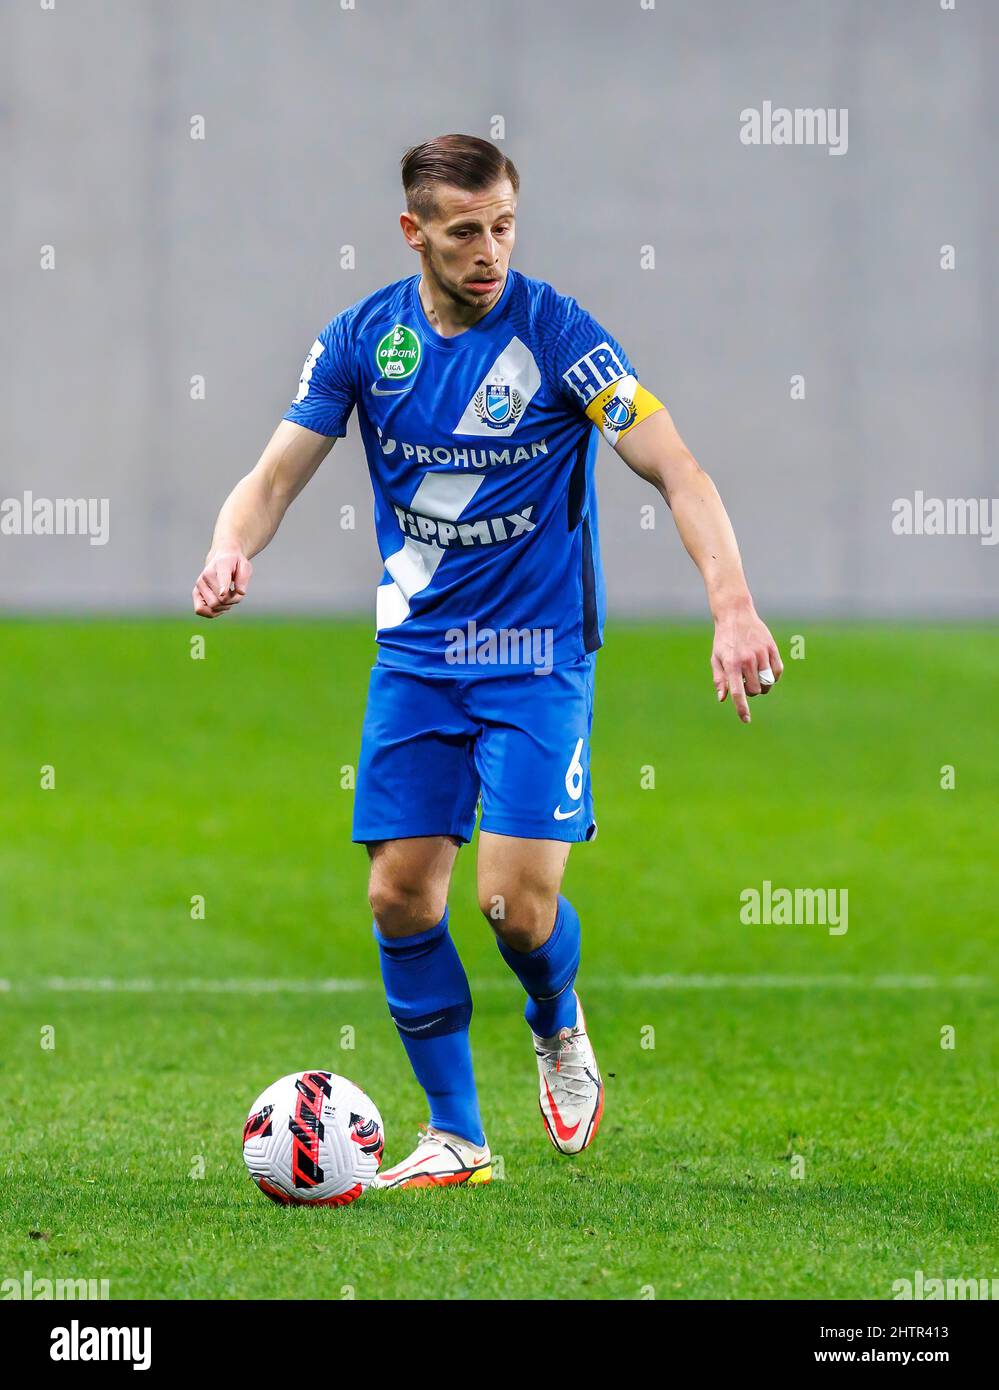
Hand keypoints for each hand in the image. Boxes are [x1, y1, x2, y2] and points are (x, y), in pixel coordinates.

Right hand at [192, 548, 252, 618]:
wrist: (222, 559)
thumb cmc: (235, 564)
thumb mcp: (244, 566)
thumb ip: (243, 578)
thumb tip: (241, 593)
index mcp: (220, 566)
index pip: (222, 578)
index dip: (223, 587)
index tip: (223, 593)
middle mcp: (205, 576)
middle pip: (220, 600)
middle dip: (232, 601)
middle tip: (237, 593)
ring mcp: (198, 586)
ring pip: (212, 608)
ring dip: (224, 607)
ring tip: (228, 596)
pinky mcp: (196, 594)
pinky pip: (201, 611)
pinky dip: (214, 611)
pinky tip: (222, 603)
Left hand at [710, 601, 782, 723]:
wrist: (736, 614)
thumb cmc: (724, 639)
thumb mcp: (716, 658)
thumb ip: (720, 679)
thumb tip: (722, 699)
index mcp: (731, 664)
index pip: (737, 691)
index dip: (741, 708)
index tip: (746, 720)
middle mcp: (747, 660)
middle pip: (755, 690)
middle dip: (751, 692)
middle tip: (745, 682)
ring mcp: (761, 653)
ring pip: (768, 682)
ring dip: (763, 686)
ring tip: (755, 678)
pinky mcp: (772, 648)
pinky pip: (778, 672)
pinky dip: (773, 677)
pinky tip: (766, 672)